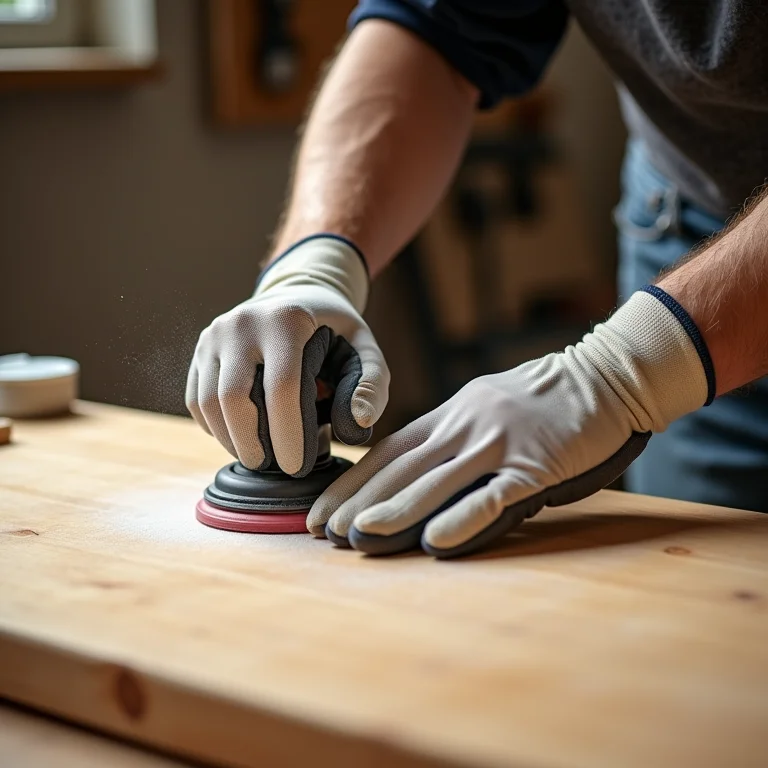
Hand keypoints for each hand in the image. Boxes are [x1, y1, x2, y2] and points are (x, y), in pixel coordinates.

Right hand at [186, 236, 388, 475]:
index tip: (296, 467)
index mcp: (287, 320)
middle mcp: (243, 322)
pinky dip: (215, 428)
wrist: (297, 296)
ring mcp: (215, 334)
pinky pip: (197, 400)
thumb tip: (359, 423)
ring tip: (258, 456)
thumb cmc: (335, 332)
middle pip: (233, 397)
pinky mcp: (201, 349)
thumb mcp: (365, 349)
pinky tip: (240, 438)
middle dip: (250, 443)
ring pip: (208, 402)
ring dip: (230, 440)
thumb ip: (372, 385)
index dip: (288, 434)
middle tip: (272, 468)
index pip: (281, 386)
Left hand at [308, 289, 709, 557]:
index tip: (322, 508)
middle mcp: (467, 426)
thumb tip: (410, 473)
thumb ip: (450, 435)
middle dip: (358, 501)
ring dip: (394, 512)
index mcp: (452, 414)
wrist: (605, 377)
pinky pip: (493, 496)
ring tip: (358, 537)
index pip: (389, 451)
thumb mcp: (485, 406)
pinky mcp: (537, 465)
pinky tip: (434, 543)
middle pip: (402, 469)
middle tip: (322, 531)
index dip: (353, 482)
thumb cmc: (543, 399)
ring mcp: (500, 444)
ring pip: (436, 482)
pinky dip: (462, 519)